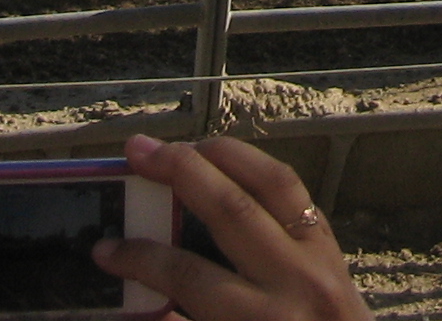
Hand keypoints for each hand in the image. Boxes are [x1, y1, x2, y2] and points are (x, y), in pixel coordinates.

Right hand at [96, 134, 369, 320]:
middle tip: (137, 150)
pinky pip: (298, 195)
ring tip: (183, 144)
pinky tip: (231, 164)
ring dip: (225, 156)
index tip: (105, 249)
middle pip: (231, 210)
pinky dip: (260, 171)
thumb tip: (138, 296)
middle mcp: (295, 285)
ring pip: (274, 184)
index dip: (141, 259)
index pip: (189, 277)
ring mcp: (322, 261)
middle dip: (179, 172)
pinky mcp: (335, 251)